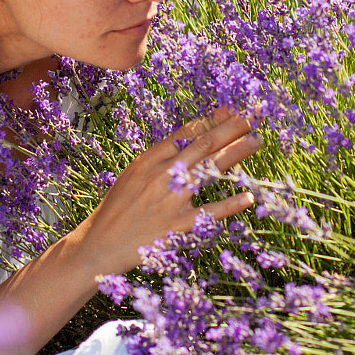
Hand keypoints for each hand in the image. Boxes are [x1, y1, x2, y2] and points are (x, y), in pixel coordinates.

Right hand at [75, 106, 259, 275]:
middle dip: (230, 128)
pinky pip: (209, 212)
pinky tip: (249, 196)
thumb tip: (190, 141)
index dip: (211, 120)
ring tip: (256, 141)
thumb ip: (159, 159)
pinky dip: (230, 204)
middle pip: (203, 145)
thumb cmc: (118, 210)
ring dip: (236, 153)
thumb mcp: (134, 176)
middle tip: (253, 117)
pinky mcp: (177, 225)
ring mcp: (170, 199)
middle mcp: (161, 175)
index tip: (231, 110)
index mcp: (149, 160)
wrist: (99, 244)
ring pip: (209, 169)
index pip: (186, 133)